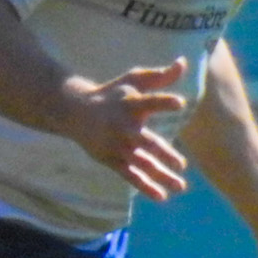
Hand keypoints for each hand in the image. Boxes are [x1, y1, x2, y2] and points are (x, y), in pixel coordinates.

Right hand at [66, 61, 189, 199]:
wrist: (74, 110)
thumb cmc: (113, 94)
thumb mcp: (133, 81)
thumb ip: (160, 75)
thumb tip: (184, 62)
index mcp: (130, 104)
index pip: (149, 102)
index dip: (163, 101)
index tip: (180, 102)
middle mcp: (122, 126)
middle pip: (144, 141)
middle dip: (162, 154)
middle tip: (182, 165)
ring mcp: (115, 145)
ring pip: (140, 163)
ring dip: (159, 175)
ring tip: (181, 186)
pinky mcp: (110, 159)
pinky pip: (129, 175)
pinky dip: (144, 186)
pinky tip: (162, 196)